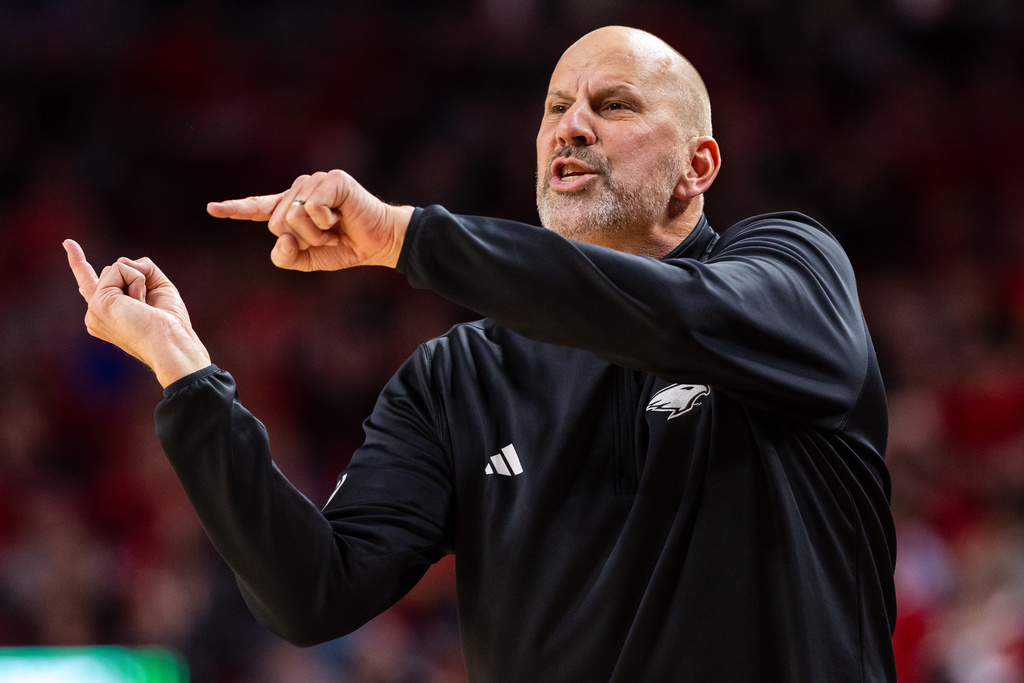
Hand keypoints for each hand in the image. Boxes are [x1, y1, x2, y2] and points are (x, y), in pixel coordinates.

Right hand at [64, 240, 210, 387]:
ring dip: (138, 281)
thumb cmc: (170, 322)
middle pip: (113, 270)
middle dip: (138, 278)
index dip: (78, 263)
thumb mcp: (159, 286)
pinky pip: (119, 268)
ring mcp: (94, 309)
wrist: (171, 342)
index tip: (68, 243)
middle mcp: (97, 313)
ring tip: (144, 306)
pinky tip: (140, 303)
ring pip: (116, 268)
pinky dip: (137, 280)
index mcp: (109, 312)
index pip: (89, 284)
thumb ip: (141, 268)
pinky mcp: (98, 303)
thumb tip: (123, 261)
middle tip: (149, 307)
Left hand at [207, 169, 414, 271]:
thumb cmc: (346, 248)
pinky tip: (341, 218)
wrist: (380, 242)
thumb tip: (280, 238)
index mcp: (292, 208)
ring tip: (335, 230)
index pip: (259, 208)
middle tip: (327, 239)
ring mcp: (315, 181)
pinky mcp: (332, 180)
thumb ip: (287, 256)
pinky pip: (312, 208)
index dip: (235, 209)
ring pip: (292, 216)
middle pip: (276, 221)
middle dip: (303, 239)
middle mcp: (300, 190)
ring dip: (316, 234)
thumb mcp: (310, 260)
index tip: (212, 209)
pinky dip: (326, 222)